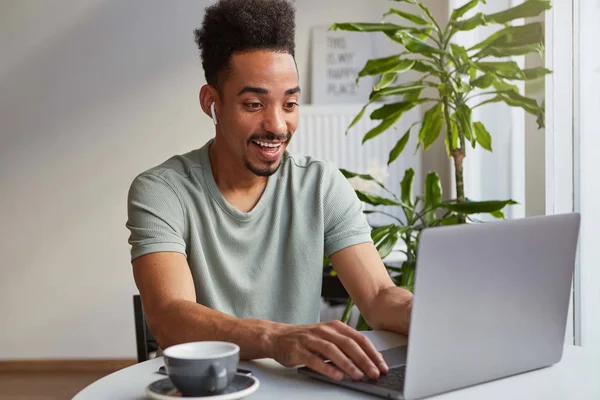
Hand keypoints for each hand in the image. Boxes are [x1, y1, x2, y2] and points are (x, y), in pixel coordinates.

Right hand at [270, 320, 387, 380]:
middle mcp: (324, 330)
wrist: (277, 336)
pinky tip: (337, 376)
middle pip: (348, 344)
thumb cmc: (305, 339)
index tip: (382, 365)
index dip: (372, 352)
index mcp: (334, 326)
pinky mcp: (298, 349)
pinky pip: (314, 359)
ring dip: (348, 364)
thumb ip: (344, 346)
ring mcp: (310, 339)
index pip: (358, 338)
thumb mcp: (327, 337)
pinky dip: (327, 368)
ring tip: (358, 375)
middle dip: (364, 359)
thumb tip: (366, 361)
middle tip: (374, 372)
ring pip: (333, 350)